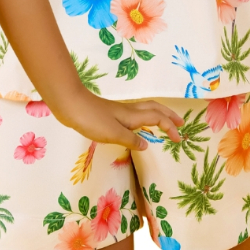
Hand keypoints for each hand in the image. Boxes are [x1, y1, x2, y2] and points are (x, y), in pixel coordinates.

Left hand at [54, 92, 182, 149]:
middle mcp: (128, 111)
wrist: (69, 104)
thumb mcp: (113, 133)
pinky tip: (137, 127)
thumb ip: (130, 139)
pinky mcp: (108, 114)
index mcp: (132, 116)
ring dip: (157, 115)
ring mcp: (118, 111)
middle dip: (169, 115)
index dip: (170, 127)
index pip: (157, 118)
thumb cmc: (91, 119)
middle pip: (154, 108)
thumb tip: (146, 145)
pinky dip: (143, 119)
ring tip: (164, 123)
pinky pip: (133, 115)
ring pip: (144, 110)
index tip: (178, 139)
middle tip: (180, 123)